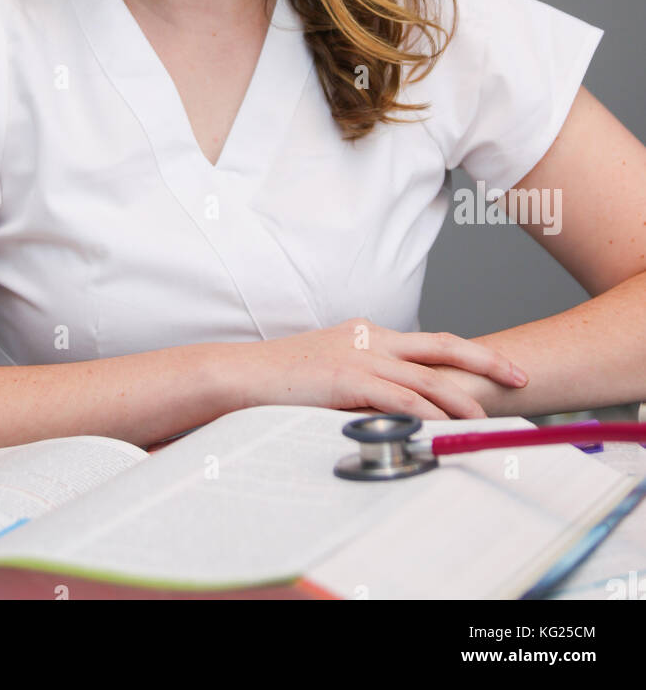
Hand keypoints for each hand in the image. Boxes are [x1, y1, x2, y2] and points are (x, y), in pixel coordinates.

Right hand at [233, 317, 528, 419]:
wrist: (240, 374)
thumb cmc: (281, 378)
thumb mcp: (329, 371)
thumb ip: (363, 381)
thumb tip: (393, 405)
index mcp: (368, 333)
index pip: (428, 342)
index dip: (467, 355)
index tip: (496, 367)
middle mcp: (371, 338)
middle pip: (442, 345)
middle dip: (486, 360)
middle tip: (519, 376)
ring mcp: (360, 356)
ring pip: (427, 374)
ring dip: (463, 397)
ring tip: (488, 416)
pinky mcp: (347, 379)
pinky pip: (399, 397)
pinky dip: (427, 412)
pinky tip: (445, 426)